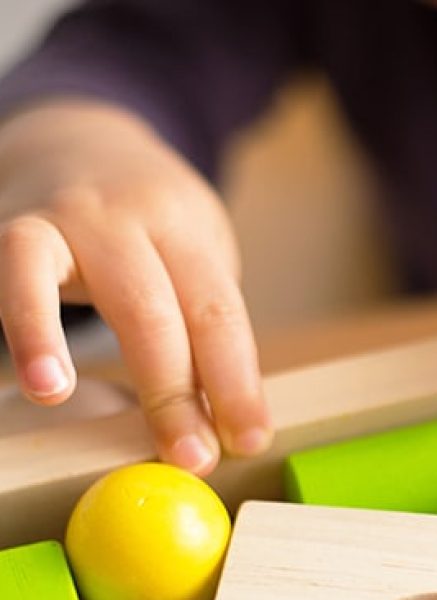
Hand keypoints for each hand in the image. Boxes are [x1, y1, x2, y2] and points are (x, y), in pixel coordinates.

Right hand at [0, 99, 270, 473]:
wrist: (78, 138)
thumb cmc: (149, 226)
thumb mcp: (191, 258)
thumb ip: (201, 328)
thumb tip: (221, 424)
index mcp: (188, 232)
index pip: (219, 316)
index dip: (237, 384)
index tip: (248, 441)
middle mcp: (131, 219)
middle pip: (161, 312)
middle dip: (178, 395)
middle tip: (193, 459)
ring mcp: (67, 219)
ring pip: (82, 286)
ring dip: (76, 349)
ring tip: (79, 403)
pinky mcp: (11, 226)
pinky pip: (15, 274)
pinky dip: (26, 326)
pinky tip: (41, 382)